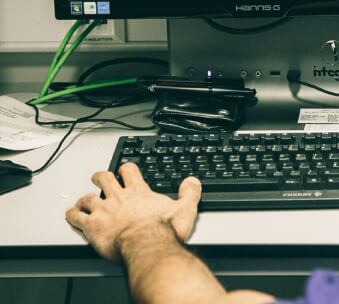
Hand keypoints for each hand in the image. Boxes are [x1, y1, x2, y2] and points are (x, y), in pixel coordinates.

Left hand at [66, 162, 201, 261]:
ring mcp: (103, 210)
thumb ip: (189, 193)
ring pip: (88, 197)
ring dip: (84, 197)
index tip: (124, 169)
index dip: (125, 168)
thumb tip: (192, 181)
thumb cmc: (162, 230)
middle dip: (100, 176)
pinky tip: (71, 214)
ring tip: (82, 198)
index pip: (129, 172)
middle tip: (98, 176)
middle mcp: (119, 198)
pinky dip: (72, 214)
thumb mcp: (185, 209)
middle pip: (105, 179)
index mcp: (139, 193)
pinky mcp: (91, 225)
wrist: (146, 245)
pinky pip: (76, 216)